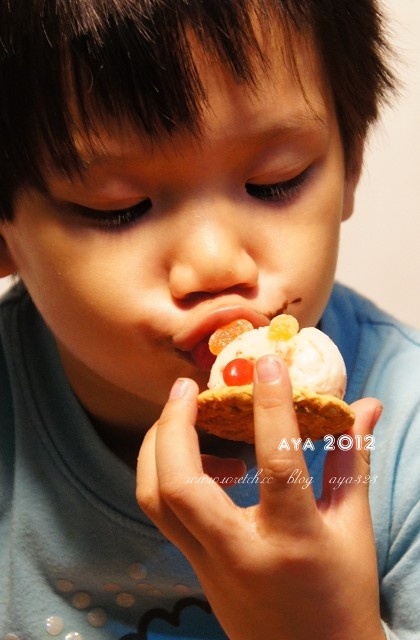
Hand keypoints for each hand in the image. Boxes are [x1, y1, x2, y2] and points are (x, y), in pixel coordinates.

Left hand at [137, 356, 384, 639]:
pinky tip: (204, 463)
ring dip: (159, 447)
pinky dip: (167, 474)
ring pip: (155, 499)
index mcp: (293, 540)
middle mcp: (239, 552)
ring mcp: (208, 564)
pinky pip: (163, 511)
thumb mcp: (354, 527)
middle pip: (179, 484)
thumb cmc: (342, 597)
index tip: (267, 363)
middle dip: (173, 425)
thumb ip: (352, 459)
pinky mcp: (194, 567)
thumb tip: (365, 405)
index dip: (271, 405)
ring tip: (184, 416)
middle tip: (184, 386)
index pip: (275, 462)